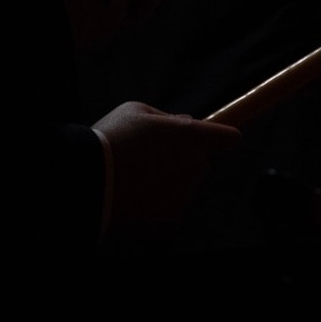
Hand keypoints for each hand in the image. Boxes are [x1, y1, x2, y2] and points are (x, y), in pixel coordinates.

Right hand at [95, 101, 237, 227]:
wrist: (91, 176)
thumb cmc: (113, 136)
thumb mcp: (137, 110)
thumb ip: (167, 117)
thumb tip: (186, 122)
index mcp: (190, 134)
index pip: (229, 138)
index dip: (224, 137)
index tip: (219, 138)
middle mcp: (195, 163)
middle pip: (203, 161)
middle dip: (185, 158)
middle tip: (154, 154)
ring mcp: (185, 190)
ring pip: (186, 182)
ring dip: (171, 178)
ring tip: (139, 172)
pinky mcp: (173, 211)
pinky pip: (173, 200)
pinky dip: (160, 197)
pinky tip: (138, 188)